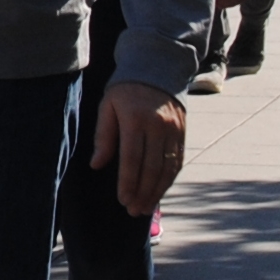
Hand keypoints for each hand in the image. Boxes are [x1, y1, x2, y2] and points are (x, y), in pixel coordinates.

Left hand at [90, 79, 186, 217]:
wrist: (157, 69)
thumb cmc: (125, 91)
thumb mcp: (108, 107)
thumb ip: (103, 136)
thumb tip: (97, 164)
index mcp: (135, 119)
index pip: (132, 158)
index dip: (128, 181)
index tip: (123, 199)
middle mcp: (158, 126)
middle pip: (151, 167)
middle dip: (143, 192)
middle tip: (133, 210)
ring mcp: (174, 130)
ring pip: (167, 168)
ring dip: (157, 191)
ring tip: (145, 208)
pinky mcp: (182, 133)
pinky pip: (177, 161)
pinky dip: (169, 180)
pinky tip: (160, 192)